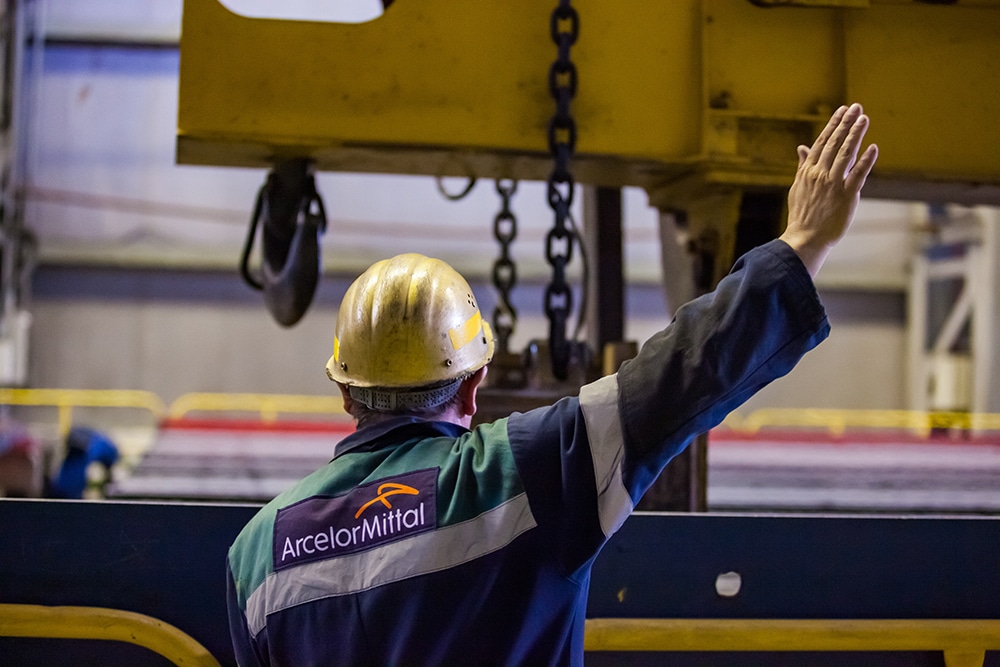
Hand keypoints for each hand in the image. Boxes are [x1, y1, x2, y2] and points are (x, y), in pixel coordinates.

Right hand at [779, 103, 877, 276]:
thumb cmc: (802, 214)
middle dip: (846, 124)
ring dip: (856, 135)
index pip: (822, 142)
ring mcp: (833, 184)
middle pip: (835, 143)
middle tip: (856, 107)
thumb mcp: (798, 187)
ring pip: (846, 154)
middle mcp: (820, 174)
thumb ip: (803, 165)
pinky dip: (866, 160)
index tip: (842, 110)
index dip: (833, 125)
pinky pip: (858, 174)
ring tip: (864, 119)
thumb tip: (801, 148)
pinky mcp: (846, 196)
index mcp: (808, 171)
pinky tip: (873, 147)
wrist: (805, 238)